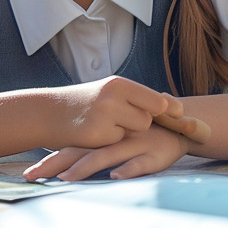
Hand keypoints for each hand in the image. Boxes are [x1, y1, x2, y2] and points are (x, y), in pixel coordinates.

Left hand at [22, 123, 189, 181]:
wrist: (177, 125)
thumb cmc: (139, 138)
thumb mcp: (114, 144)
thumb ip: (92, 155)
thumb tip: (64, 171)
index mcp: (98, 141)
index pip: (67, 151)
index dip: (47, 163)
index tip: (27, 176)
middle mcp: (109, 143)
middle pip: (77, 154)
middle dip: (54, 167)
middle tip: (32, 177)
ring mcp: (130, 147)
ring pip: (104, 157)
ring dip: (84, 168)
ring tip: (66, 178)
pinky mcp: (152, 154)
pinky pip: (138, 163)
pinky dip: (127, 170)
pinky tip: (116, 177)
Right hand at [47, 76, 183, 148]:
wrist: (47, 113)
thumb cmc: (84, 104)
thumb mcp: (108, 93)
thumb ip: (136, 98)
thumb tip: (173, 105)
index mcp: (118, 84)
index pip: (158, 100)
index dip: (170, 110)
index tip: (179, 116)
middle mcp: (113, 97)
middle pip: (149, 117)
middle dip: (142, 121)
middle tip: (126, 119)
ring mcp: (105, 116)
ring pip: (135, 131)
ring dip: (126, 132)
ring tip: (106, 125)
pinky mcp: (97, 135)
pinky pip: (118, 142)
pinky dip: (110, 142)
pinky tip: (95, 134)